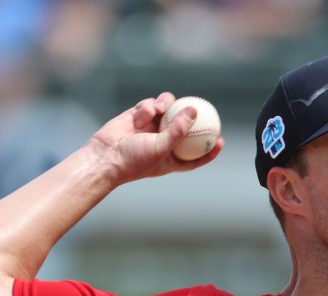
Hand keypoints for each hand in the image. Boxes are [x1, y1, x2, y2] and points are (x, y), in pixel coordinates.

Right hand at [89, 93, 223, 184]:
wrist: (105, 156)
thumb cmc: (134, 159)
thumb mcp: (162, 147)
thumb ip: (179, 129)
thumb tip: (194, 110)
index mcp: (172, 158)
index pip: (195, 155)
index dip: (209, 149)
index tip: (221, 140)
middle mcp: (163, 142)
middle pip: (184, 127)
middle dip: (192, 117)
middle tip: (201, 108)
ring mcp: (151, 128)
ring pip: (168, 109)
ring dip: (166, 105)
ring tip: (161, 107)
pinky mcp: (138, 116)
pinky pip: (150, 105)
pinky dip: (148, 107)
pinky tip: (144, 113)